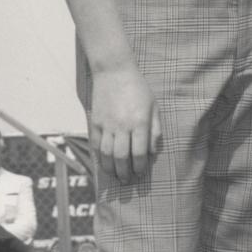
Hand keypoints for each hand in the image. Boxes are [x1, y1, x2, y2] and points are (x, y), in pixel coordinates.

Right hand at [89, 64, 161, 181]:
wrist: (114, 71)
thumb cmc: (138, 88)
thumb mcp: (153, 106)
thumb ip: (155, 129)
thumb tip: (154, 151)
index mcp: (139, 122)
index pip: (140, 152)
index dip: (140, 166)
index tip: (140, 173)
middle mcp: (122, 125)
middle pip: (122, 157)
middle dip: (125, 173)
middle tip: (127, 181)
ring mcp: (107, 124)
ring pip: (107, 154)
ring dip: (111, 169)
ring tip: (116, 176)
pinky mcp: (96, 121)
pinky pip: (96, 144)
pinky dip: (100, 157)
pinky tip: (104, 163)